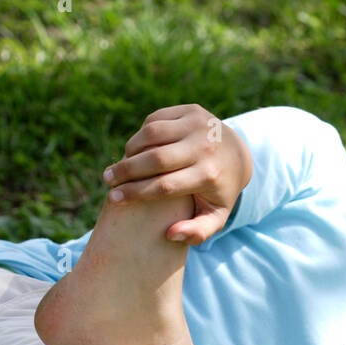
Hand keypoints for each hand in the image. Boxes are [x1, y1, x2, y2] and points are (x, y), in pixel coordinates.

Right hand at [101, 104, 251, 244]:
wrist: (239, 154)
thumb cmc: (219, 191)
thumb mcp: (216, 217)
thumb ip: (197, 233)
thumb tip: (170, 235)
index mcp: (209, 175)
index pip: (164, 186)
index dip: (135, 193)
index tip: (114, 198)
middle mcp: (205, 147)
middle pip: (156, 158)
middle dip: (126, 170)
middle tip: (107, 179)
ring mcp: (199, 124)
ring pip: (152, 134)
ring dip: (130, 150)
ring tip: (119, 165)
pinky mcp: (192, 110)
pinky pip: (156, 119)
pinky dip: (141, 135)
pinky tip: (134, 149)